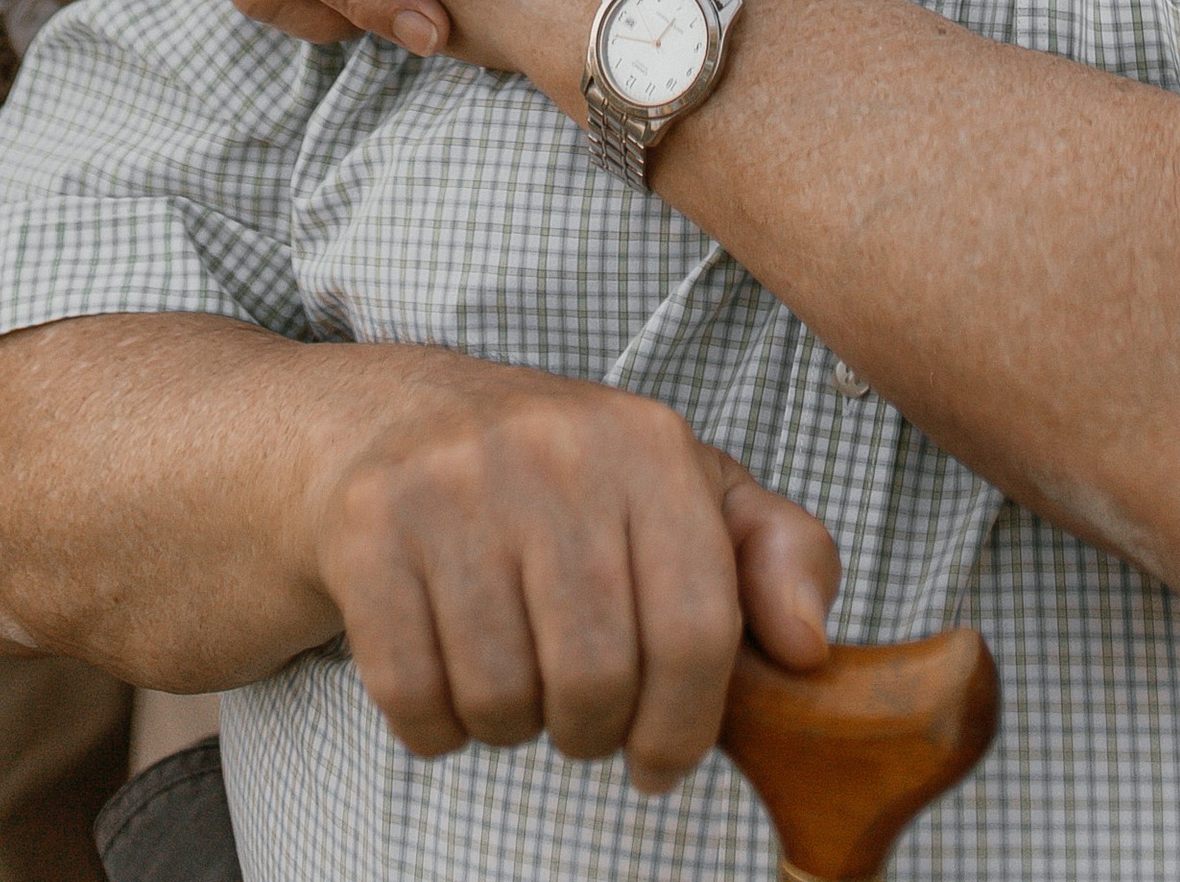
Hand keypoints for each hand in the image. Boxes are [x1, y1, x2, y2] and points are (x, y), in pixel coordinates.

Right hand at [312, 350, 837, 793]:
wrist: (398, 422)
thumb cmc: (568, 482)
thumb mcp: (688, 492)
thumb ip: (778, 555)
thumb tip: (811, 645)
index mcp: (647, 439)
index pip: (698, 631)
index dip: (688, 727)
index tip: (663, 757)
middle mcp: (552, 445)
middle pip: (597, 680)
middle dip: (592, 730)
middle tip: (577, 708)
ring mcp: (451, 481)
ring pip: (502, 699)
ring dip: (511, 726)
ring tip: (514, 675)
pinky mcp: (368, 525)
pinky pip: (413, 697)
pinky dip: (435, 724)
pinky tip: (447, 669)